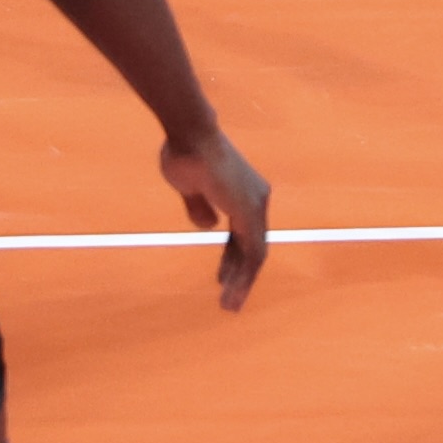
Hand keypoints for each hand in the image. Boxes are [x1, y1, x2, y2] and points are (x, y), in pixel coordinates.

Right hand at [162, 119, 271, 308]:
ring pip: (254, 253)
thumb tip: (209, 225)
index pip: (243, 233)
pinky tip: (230, 294)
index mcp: (243, 191)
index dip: (232, 257)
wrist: (189, 136)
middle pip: (251, 245)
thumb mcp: (191, 188)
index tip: (223, 278)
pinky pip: (252, 253)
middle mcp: (256, 198)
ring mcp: (256, 205)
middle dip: (239, 274)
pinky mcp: (250, 213)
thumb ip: (200, 206)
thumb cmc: (186, 155)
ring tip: (229, 306)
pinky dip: (243, 277)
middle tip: (229, 299)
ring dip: (242, 282)